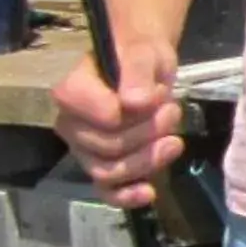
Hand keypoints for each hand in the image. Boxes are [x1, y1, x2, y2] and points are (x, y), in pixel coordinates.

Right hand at [53, 39, 181, 209]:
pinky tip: (149, 193)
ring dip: (147, 159)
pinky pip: (106, 191)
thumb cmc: (138, 52)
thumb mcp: (143, 50)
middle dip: (147, 133)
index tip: (153, 97)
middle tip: (173, 112)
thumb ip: (137, 71)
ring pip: (109, 171)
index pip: (89, 113)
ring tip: (174, 140)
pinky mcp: (103, 166)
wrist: (146, 66)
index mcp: (73, 90)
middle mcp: (71, 123)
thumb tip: (135, 102)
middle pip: (106, 146)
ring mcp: (85, 148)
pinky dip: (127, 196)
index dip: (123, 113)